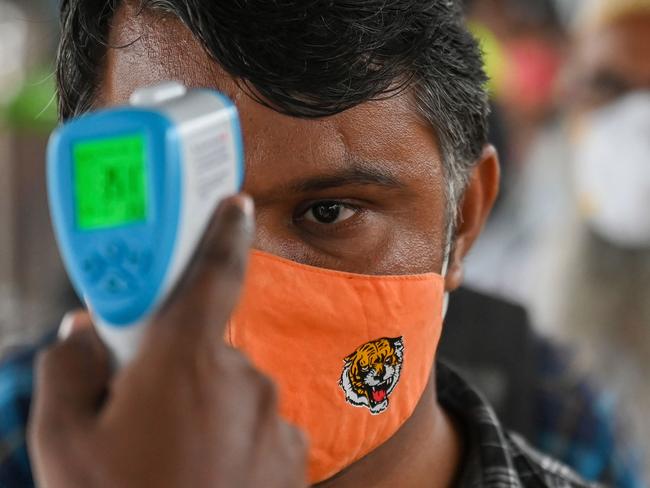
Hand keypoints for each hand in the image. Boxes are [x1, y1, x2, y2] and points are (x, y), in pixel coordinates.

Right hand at [28, 195, 306, 487]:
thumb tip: (85, 335)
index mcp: (187, 361)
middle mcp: (243, 380)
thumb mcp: (62, 443)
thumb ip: (70, 369)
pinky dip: (232, 440)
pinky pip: (257, 427)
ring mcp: (274, 419)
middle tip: (141, 414)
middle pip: (205, 349)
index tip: (236, 203)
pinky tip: (204, 478)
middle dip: (175, 369)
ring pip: (231, 392)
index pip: (212, 274)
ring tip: (171, 463)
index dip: (221, 232)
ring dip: (203, 411)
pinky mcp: (293, 455)